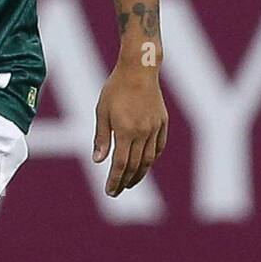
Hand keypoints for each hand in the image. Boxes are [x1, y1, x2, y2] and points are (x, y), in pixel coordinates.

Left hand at [93, 63, 167, 196]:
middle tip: (117, 191)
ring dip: (140, 174)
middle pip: (135, 166)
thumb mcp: (102, 112)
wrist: (139, 69)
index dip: (115, 180)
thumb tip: (98, 161)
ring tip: (130, 182)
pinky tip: (145, 164)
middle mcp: (142, 133)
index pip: (120, 165)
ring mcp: (155, 128)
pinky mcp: (162, 122)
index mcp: (125, 131)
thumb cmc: (115, 88)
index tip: (109, 192)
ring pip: (149, 159)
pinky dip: (152, 158)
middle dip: (125, 181)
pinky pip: (159, 146)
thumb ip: (101, 137)